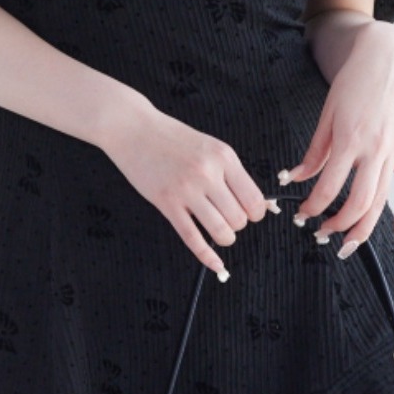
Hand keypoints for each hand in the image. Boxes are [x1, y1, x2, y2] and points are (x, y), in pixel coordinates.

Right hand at [99, 101, 272, 278]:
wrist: (133, 128)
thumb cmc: (172, 137)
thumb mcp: (210, 147)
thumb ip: (233, 173)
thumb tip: (260, 203)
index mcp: (224, 157)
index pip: (254, 199)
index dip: (255, 213)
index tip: (248, 214)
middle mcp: (207, 173)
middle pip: (239, 218)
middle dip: (237, 225)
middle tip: (227, 218)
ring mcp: (186, 189)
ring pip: (220, 231)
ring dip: (224, 238)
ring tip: (220, 232)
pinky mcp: (166, 203)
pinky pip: (193, 238)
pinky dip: (207, 256)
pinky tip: (216, 265)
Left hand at [283, 21, 393, 251]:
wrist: (389, 54)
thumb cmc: (355, 80)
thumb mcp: (328, 113)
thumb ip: (315, 150)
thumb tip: (296, 177)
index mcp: (349, 138)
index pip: (329, 187)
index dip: (313, 207)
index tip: (303, 214)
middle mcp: (375, 148)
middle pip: (358, 202)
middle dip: (337, 225)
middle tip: (322, 234)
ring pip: (382, 200)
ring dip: (364, 227)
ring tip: (348, 242)